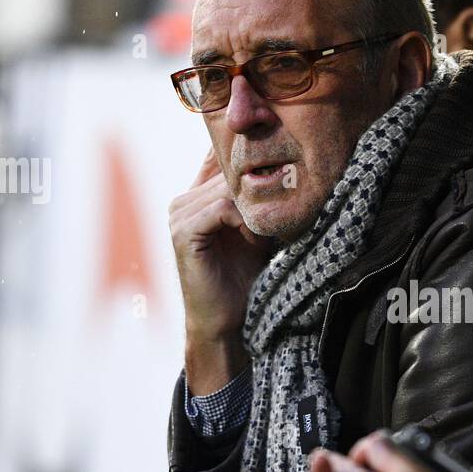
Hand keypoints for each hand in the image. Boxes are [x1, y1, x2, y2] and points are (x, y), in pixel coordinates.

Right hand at [170, 149, 272, 391]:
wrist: (227, 319)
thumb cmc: (245, 275)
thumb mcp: (258, 228)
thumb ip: (262, 199)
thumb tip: (293, 167)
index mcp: (197, 195)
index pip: (218, 156)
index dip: (246, 152)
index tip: (279, 153)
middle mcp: (184, 200)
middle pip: (228, 171)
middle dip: (260, 185)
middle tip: (286, 200)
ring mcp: (179, 214)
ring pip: (227, 189)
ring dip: (255, 206)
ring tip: (270, 228)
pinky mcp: (183, 232)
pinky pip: (219, 208)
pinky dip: (243, 220)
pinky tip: (256, 237)